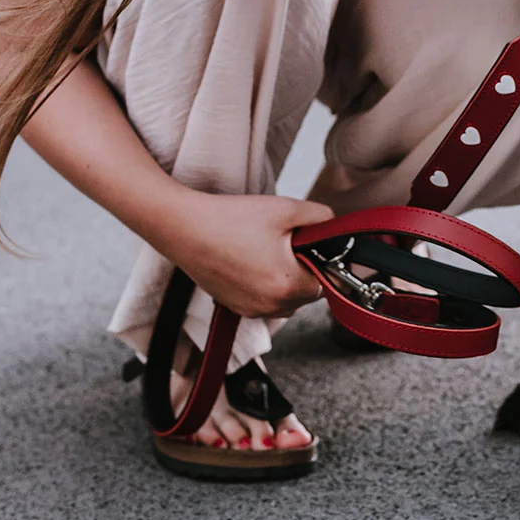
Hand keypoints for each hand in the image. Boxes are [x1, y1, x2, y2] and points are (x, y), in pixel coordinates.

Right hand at [157, 190, 331, 318]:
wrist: (185, 228)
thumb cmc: (231, 220)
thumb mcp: (285, 209)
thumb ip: (320, 217)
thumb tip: (334, 225)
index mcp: (287, 286)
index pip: (324, 284)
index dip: (320, 262)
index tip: (309, 246)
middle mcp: (269, 306)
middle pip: (305, 295)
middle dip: (303, 271)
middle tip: (287, 244)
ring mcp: (249, 310)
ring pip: (284, 301)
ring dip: (285, 281)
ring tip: (268, 251)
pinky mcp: (233, 307)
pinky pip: (262, 302)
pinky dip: (264, 286)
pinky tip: (252, 260)